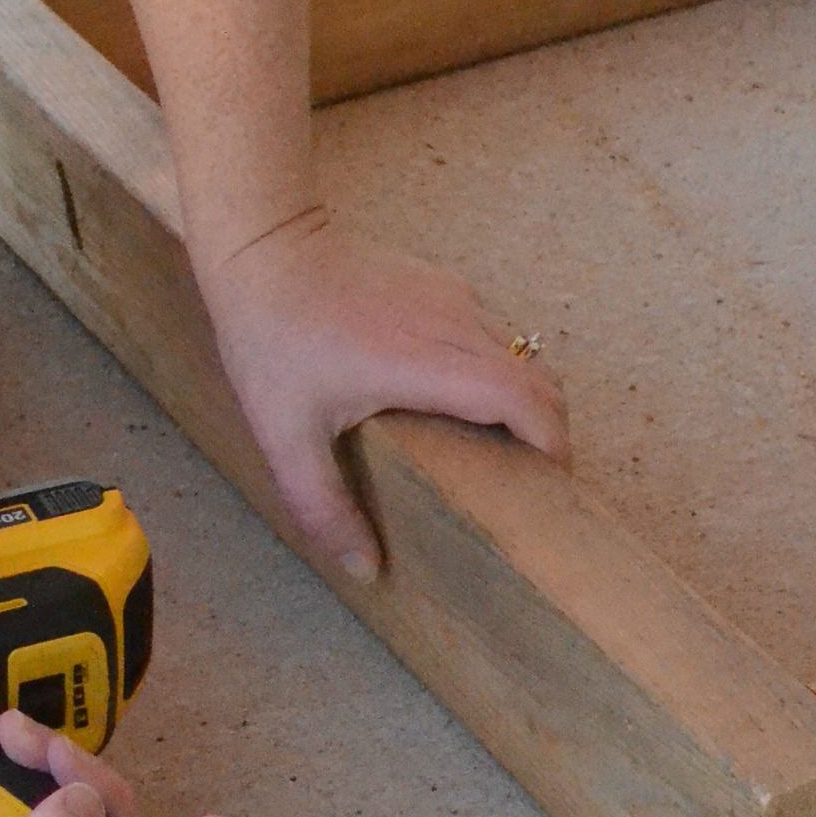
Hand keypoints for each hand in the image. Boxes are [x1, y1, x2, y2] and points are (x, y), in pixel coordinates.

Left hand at [201, 207, 568, 581]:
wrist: (262, 246)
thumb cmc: (271, 338)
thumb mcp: (285, 435)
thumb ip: (324, 507)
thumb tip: (366, 569)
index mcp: (426, 364)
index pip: (525, 398)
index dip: (553, 442)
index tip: (550, 484)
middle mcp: (454, 326)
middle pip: (541, 380)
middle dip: (551, 431)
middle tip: (531, 480)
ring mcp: (454, 298)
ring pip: (523, 354)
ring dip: (527, 399)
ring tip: (502, 446)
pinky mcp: (444, 284)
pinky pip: (494, 333)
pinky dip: (501, 371)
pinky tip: (463, 400)